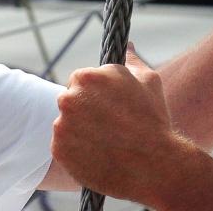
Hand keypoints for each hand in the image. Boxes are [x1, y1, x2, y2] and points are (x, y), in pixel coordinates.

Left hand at [52, 46, 184, 205]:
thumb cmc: (153, 119)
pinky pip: (64, 146)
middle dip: (85, 109)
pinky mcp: (59, 150)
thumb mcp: (149, 81)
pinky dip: (77, 150)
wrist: (152, 165)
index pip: (81, 79)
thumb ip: (132, 60)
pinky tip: (98, 153)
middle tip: (108, 124)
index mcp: (87, 76)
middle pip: (71, 100)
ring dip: (80, 129)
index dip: (96, 92)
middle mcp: (69, 97)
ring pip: (67, 123)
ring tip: (106, 141)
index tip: (110, 105)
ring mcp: (61, 125)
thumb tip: (128, 46)